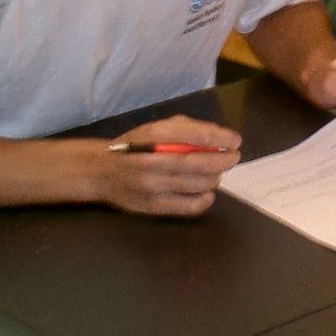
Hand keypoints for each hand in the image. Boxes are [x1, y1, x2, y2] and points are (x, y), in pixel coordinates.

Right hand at [93, 115, 240, 216]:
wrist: (100, 171)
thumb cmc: (134, 146)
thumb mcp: (154, 128)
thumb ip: (185, 129)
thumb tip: (219, 136)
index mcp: (153, 136)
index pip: (196, 136)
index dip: (222, 139)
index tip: (235, 141)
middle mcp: (152, 161)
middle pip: (201, 163)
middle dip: (224, 160)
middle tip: (233, 157)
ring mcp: (152, 186)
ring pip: (198, 184)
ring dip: (215, 177)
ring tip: (216, 173)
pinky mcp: (152, 206)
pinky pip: (188, 206)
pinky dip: (205, 200)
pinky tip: (208, 192)